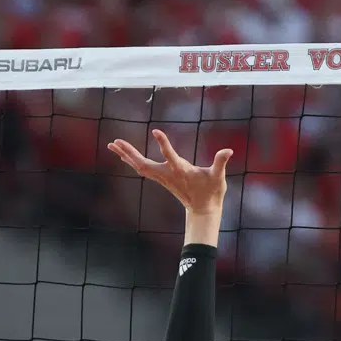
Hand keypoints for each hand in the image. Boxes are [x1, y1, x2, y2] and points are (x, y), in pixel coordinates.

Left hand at [108, 131, 232, 223]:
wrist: (203, 210)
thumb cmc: (211, 192)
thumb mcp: (218, 177)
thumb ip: (220, 163)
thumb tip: (228, 151)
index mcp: (181, 171)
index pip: (170, 156)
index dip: (163, 144)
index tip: (155, 130)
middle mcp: (168, 175)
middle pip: (144, 164)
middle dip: (130, 153)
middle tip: (115, 141)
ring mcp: (163, 178)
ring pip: (139, 166)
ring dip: (126, 155)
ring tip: (112, 144)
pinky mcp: (161, 178)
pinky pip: (143, 169)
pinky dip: (132, 161)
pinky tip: (124, 155)